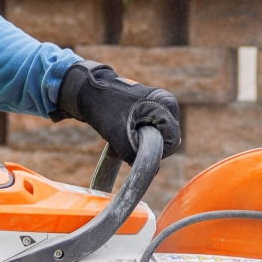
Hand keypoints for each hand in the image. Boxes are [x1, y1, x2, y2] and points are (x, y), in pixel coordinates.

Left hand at [55, 61, 182, 163]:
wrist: (89, 90)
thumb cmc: (104, 108)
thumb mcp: (118, 135)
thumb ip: (135, 155)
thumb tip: (154, 171)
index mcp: (166, 106)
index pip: (172, 142)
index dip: (154, 152)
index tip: (133, 148)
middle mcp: (168, 104)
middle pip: (166, 140)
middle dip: (147, 147)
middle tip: (125, 141)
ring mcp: (161, 105)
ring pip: (158, 137)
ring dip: (141, 142)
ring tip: (122, 134)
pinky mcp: (153, 108)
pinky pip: (152, 130)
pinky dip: (138, 135)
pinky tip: (123, 130)